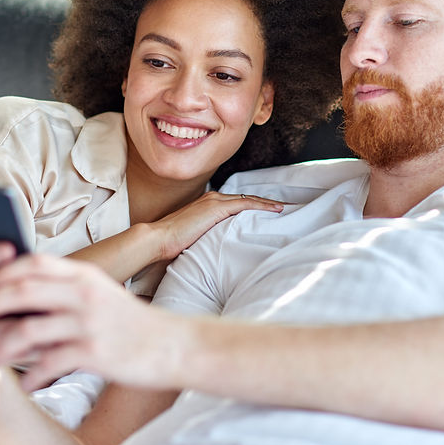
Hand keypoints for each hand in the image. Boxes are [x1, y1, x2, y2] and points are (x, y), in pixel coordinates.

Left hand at [0, 252, 180, 391]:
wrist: (172, 346)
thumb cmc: (131, 322)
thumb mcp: (101, 293)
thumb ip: (68, 286)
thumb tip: (21, 287)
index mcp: (84, 276)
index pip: (33, 262)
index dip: (2, 270)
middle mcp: (84, 294)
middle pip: (22, 291)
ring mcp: (88, 324)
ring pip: (29, 331)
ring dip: (1, 347)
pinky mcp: (93, 354)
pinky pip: (49, 364)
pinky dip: (32, 376)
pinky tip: (26, 385)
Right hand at [149, 191, 283, 259]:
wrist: (159, 238)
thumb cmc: (173, 243)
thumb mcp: (196, 236)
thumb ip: (209, 235)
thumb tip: (220, 246)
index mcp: (207, 204)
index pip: (236, 203)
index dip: (253, 206)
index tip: (268, 211)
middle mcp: (212, 198)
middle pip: (245, 198)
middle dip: (264, 202)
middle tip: (284, 206)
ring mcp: (214, 201)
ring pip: (248, 199)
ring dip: (267, 203)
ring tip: (284, 207)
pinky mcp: (216, 208)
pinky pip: (245, 204)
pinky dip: (262, 205)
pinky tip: (275, 209)